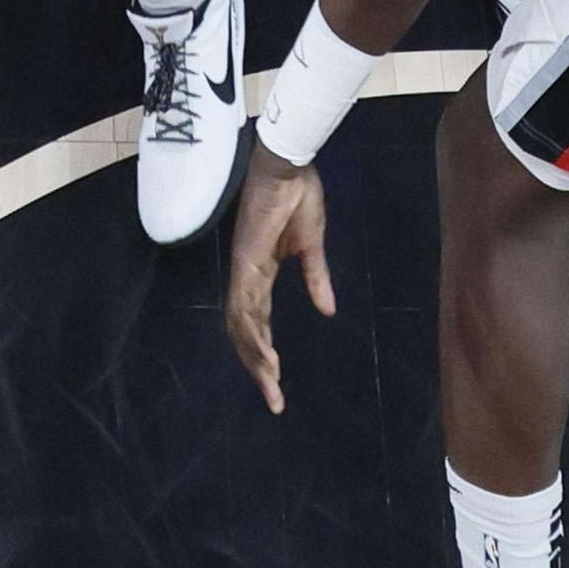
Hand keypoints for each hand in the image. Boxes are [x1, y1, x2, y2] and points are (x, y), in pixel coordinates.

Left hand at [222, 144, 335, 413]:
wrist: (289, 166)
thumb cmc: (299, 196)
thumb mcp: (312, 246)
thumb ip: (316, 279)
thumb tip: (327, 310)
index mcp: (261, 273)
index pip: (259, 321)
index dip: (265, 352)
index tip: (278, 382)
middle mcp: (247, 276)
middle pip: (245, 332)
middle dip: (258, 367)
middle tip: (275, 401)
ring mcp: (244, 269)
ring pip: (242, 325)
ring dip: (256, 357)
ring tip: (272, 386)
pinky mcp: (246, 261)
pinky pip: (245, 304)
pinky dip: (253, 332)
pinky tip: (265, 355)